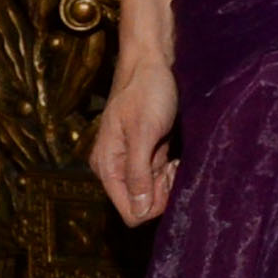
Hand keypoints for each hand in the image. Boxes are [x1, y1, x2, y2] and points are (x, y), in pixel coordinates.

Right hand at [92, 51, 182, 226]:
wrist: (152, 64)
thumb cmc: (147, 93)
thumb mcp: (144, 133)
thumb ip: (138, 173)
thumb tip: (140, 211)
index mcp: (106, 166)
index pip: (129, 212)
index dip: (153, 204)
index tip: (164, 176)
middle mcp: (113, 170)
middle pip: (141, 207)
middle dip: (161, 192)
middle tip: (170, 165)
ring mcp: (128, 165)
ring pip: (151, 196)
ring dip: (166, 182)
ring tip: (171, 159)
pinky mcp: (142, 158)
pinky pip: (156, 182)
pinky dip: (167, 174)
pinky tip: (171, 157)